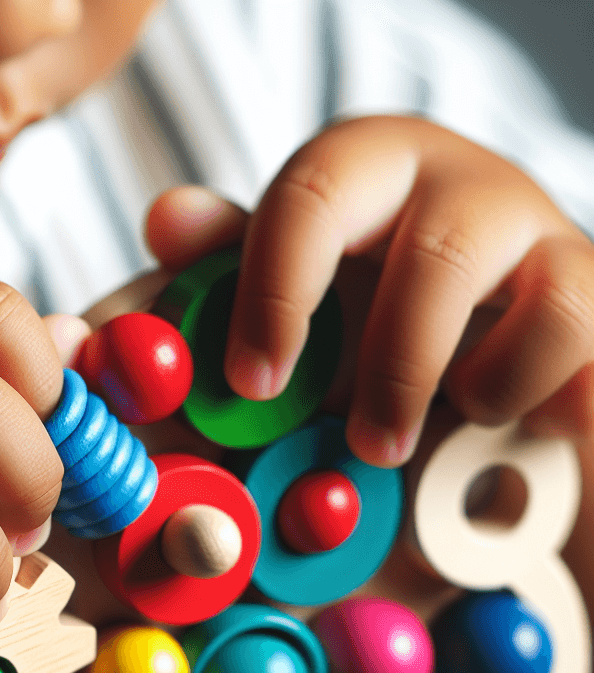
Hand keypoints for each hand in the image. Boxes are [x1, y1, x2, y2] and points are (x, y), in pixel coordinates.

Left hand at [146, 116, 593, 465]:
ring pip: (479, 276)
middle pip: (417, 235)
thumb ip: (226, 276)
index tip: (255, 385)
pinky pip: (563, 323)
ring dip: (427, 380)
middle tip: (355, 445)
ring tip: (400, 446)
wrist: (483, 403)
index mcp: (362, 179)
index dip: (277, 290)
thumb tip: (168, 220)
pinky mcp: (588, 287)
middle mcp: (448, 184)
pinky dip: (516, 389)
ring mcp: (526, 227)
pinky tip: (486, 421)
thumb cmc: (368, 343)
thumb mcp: (288, 319)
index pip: (311, 194)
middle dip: (381, 355)